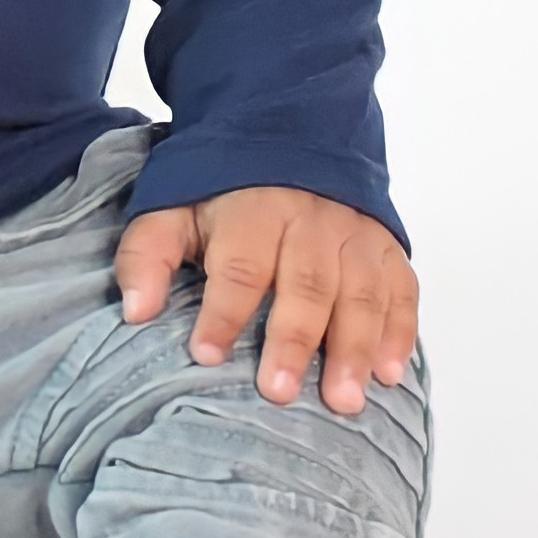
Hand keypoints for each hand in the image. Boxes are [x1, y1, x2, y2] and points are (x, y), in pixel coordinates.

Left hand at [113, 189, 416, 415]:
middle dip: (293, 340)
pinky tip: (390, 374)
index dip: (223, 311)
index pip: (240, 265)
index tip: (206, 354)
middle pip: (306, 283)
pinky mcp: (386, 246)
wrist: (285, 136)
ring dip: (355, 348)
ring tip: (344, 401)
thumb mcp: (172, 209)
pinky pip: (402, 288)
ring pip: (360, 291)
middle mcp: (311, 219)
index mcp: (253, 211)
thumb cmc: (222, 193)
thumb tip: (135, 311)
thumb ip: (148, 256)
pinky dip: (400, 332)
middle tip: (279, 392)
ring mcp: (354, 233)